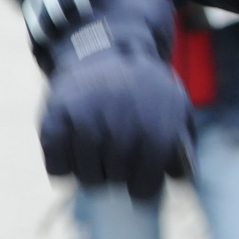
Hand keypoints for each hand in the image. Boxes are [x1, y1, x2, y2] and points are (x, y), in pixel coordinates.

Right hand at [39, 0, 193, 199]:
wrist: (104, 50)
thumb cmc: (144, 89)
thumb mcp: (175, 110)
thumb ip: (183, 147)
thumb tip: (179, 181)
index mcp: (156, 129)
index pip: (144, 188)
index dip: (141, 187)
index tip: (139, 178)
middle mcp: (122, 127)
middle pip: (114, 182)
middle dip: (117, 175)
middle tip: (118, 155)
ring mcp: (86, 123)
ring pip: (86, 178)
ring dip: (92, 170)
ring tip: (99, 148)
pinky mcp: (55, 120)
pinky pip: (57, 168)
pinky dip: (64, 165)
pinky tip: (75, 146)